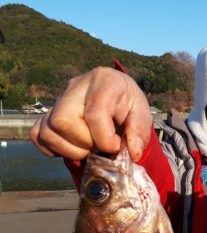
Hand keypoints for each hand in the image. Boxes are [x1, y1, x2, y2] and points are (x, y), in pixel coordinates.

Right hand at [30, 67, 151, 160]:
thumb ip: (139, 132)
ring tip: (89, 147)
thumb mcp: (143, 114)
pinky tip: (74, 146)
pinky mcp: (47, 114)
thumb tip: (132, 152)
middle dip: (84, 143)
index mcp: (104, 80)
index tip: (115, 146)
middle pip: (63, 120)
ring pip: (48, 130)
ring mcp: (58, 99)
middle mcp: (76, 86)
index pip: (94, 113)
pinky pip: (38, 136)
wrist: (116, 100)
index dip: (104, 139)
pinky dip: (54, 149)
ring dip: (71, 149)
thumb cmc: (128, 105)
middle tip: (99, 146)